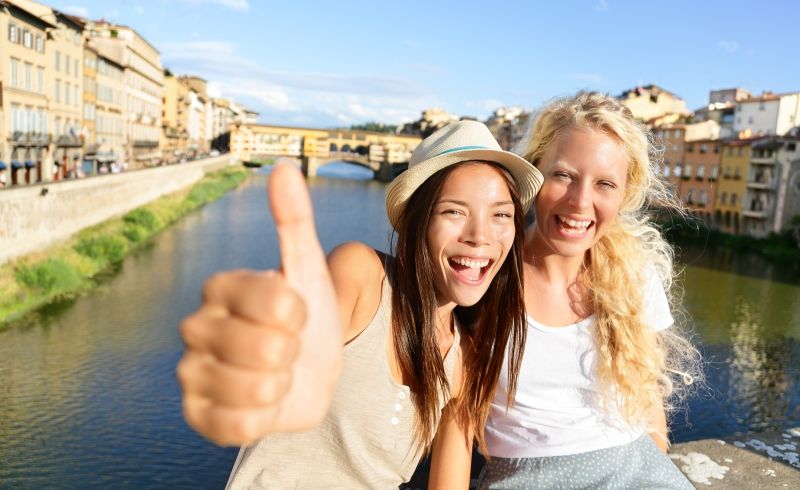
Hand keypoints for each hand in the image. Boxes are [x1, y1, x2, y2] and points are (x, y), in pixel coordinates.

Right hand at [177, 163, 342, 445]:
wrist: (308, 373)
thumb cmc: (307, 319)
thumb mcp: (308, 270)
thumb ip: (294, 220)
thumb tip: (284, 167)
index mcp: (220, 286)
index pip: (277, 302)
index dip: (300, 315)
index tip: (296, 314)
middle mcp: (196, 326)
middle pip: (268, 350)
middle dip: (292, 354)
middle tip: (286, 348)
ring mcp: (192, 373)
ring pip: (257, 389)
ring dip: (281, 387)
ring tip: (275, 374)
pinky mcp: (197, 415)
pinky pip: (239, 425)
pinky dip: (264, 417)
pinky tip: (261, 403)